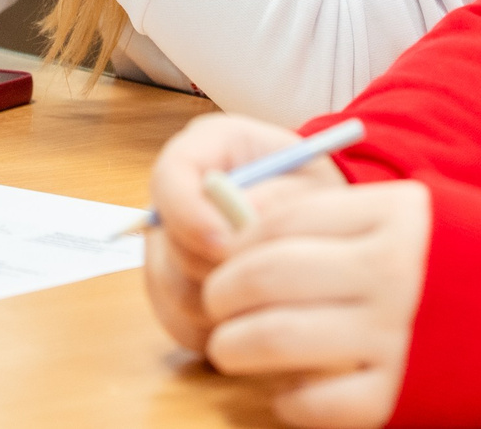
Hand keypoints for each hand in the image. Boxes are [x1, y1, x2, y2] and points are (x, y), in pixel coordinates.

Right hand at [145, 115, 324, 349]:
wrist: (315, 225)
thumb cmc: (310, 193)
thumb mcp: (309, 179)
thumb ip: (280, 194)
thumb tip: (244, 218)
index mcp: (201, 153)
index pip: (169, 177)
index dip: (188, 213)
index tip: (224, 240)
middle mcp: (173, 203)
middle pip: (168, 244)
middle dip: (218, 263)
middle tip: (266, 273)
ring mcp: (165, 252)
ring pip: (174, 292)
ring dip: (225, 299)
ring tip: (272, 290)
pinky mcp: (171, 299)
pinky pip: (182, 325)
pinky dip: (220, 327)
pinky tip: (256, 312)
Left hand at [203, 179, 428, 428]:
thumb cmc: (453, 267)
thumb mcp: (408, 222)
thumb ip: (338, 221)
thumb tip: (238, 234)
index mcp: (392, 216)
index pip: (282, 220)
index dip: (236, 242)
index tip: (222, 257)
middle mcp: (390, 271)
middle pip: (267, 275)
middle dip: (221, 293)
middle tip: (214, 303)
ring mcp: (393, 335)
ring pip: (275, 336)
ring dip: (233, 345)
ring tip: (229, 347)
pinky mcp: (395, 394)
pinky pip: (314, 401)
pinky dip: (288, 400)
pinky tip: (287, 392)